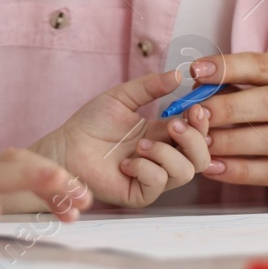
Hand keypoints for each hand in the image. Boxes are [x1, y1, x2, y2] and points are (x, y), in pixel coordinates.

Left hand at [34, 68, 213, 207]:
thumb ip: (150, 86)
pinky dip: (146, 169)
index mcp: (163, 134)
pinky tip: (126, 162)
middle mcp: (163, 158)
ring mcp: (153, 178)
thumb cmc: (91, 123)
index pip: (197, 133)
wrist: (66, 147)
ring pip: (185, 172)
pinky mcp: (140, 194)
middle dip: (193, 139)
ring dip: (166, 154)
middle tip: (173, 125)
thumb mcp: (122, 97)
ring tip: (141, 144)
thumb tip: (179, 75)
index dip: (202, 122)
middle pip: (201, 157)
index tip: (196, 108)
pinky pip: (158, 183)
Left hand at [189, 54, 267, 199]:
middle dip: (228, 108)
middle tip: (195, 114)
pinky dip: (240, 171)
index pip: (266, 65)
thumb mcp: (264, 91)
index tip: (195, 71)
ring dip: (231, 141)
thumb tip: (197, 85)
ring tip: (201, 143)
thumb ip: (234, 86)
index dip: (229, 67)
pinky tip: (214, 168)